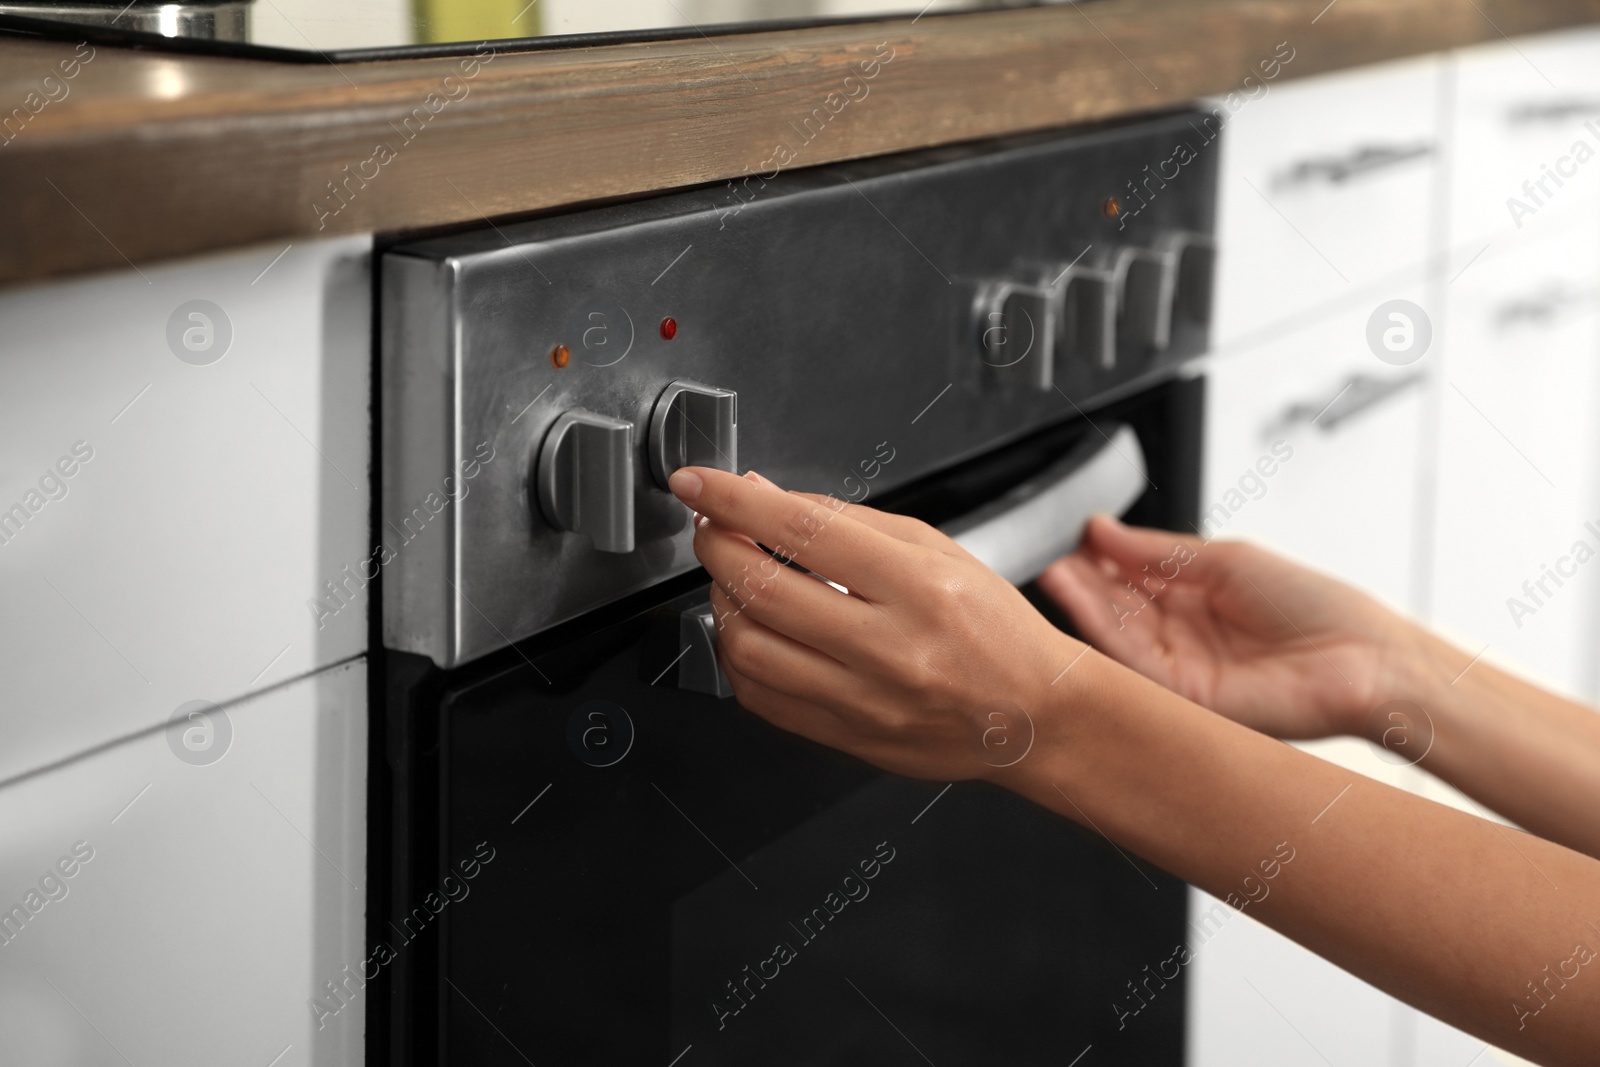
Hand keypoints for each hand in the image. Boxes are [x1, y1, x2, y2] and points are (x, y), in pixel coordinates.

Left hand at [669, 466, 1083, 781]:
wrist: (1035, 716)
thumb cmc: (994, 630)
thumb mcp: (935, 550)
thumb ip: (844, 520)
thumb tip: (764, 495)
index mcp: (917, 586)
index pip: (801, 530)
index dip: (732, 501)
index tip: (698, 485)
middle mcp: (890, 646)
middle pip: (763, 589)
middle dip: (717, 548)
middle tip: (714, 531)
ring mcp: (865, 699)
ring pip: (750, 648)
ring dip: (722, 604)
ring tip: (734, 582)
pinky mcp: (847, 737)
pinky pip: (762, 697)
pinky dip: (739, 657)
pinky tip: (753, 633)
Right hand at [1035, 515, 1415, 739]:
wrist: (1363, 660)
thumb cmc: (1316, 607)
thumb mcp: (1227, 559)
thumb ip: (1158, 551)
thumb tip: (1104, 531)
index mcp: (1195, 600)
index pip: (1131, 578)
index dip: (1100, 558)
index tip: (1072, 538)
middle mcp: (1181, 636)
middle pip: (1117, 607)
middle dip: (1083, 580)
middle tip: (1053, 554)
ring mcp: (1179, 668)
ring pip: (1116, 635)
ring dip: (1083, 603)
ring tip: (1055, 570)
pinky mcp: (1181, 696)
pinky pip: (1130, 662)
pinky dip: (1101, 630)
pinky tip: (1080, 599)